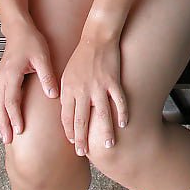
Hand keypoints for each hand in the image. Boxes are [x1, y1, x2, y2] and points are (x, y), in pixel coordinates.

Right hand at [0, 23, 57, 142]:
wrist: (18, 30)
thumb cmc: (31, 41)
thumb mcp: (43, 57)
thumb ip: (47, 76)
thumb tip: (53, 95)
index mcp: (11, 74)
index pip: (11, 101)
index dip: (14, 117)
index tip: (19, 131)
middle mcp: (1, 78)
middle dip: (3, 124)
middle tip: (7, 140)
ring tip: (2, 135)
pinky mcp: (0, 78)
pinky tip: (0, 119)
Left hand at [60, 35, 127, 155]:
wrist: (97, 37)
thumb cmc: (81, 56)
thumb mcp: (66, 73)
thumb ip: (66, 92)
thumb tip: (65, 110)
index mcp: (68, 89)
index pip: (66, 117)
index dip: (70, 132)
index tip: (73, 142)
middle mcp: (82, 91)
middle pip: (81, 121)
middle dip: (82, 139)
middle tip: (84, 152)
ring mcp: (98, 87)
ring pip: (101, 116)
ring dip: (105, 132)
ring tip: (108, 145)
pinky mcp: (113, 81)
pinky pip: (118, 101)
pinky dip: (122, 113)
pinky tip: (124, 123)